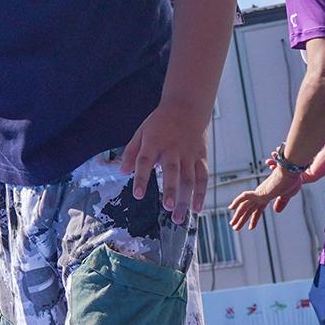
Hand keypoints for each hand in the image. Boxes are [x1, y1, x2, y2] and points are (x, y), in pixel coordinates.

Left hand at [119, 99, 214, 219]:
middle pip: (172, 172)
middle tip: (167, 207)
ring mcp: (188, 155)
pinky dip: (201, 193)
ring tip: (177, 217)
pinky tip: (197, 209)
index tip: (138, 195)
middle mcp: (172, 150)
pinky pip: (203, 177)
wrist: (187, 107)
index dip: (141, 178)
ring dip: (185, 199)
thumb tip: (122, 172)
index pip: (145, 161)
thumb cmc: (160, 122)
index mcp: (154, 142)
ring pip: (189, 179)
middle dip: (170, 190)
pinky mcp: (200, 158)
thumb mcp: (141, 132)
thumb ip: (131, 152)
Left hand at [228, 163, 304, 232]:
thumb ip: (281, 202)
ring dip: (238, 216)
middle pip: (249, 209)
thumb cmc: (292, 180)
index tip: (250, 227)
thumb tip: (276, 211)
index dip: (254, 219)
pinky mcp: (260, 192)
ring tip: (233, 225)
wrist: (292, 172)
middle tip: (234, 227)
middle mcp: (261, 194)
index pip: (258, 210)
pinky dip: (237, 201)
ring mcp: (260, 193)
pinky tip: (231, 207)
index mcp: (267, 195)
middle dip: (241, 219)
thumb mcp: (287, 195)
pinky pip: (245, 196)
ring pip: (245, 206)